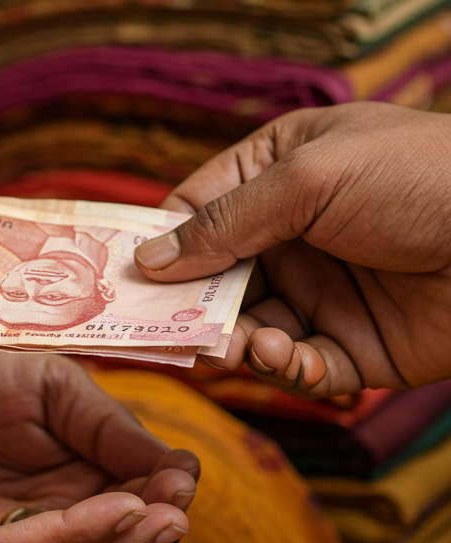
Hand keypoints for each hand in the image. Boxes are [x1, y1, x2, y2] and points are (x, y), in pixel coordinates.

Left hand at [0, 337, 195, 542]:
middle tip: (170, 522)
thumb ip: (107, 427)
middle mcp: (61, 513)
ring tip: (146, 538)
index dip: (164, 495)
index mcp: (86, 471)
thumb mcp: (53, 388)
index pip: (140, 495)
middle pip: (119, 539)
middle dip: (149, 533)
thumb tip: (180, 467)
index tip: (179, 486)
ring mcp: (19, 539)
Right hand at [133, 103, 450, 396]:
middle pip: (213, 278)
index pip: (195, 210)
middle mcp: (292, 234)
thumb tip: (148, 259)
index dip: (158, 244)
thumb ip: (225, 221)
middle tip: (169, 331)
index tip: (122, 280)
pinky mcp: (354, 346)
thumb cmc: (421, 178)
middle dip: (190, 305)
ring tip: (241, 345)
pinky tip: (289, 358)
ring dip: (236, 342)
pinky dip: (285, 369)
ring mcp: (322, 291)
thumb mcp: (310, 178)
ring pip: (247, 328)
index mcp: (278, 173)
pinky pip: (298, 365)